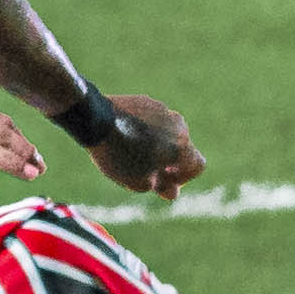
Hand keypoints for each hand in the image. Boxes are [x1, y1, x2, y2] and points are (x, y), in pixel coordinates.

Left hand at [86, 95, 205, 200]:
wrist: (96, 120)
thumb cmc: (120, 156)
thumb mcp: (140, 182)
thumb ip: (162, 188)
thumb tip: (172, 192)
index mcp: (182, 146)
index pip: (198, 165)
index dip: (185, 177)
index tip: (166, 180)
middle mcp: (178, 126)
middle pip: (182, 148)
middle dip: (170, 161)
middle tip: (149, 170)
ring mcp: (162, 110)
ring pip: (168, 132)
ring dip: (159, 144)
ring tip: (135, 152)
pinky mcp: (146, 101)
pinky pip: (153, 120)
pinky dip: (146, 131)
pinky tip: (127, 136)